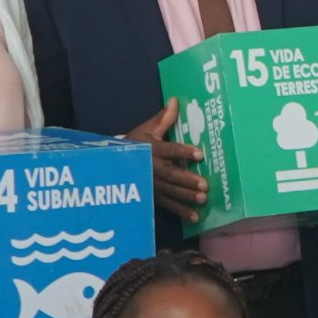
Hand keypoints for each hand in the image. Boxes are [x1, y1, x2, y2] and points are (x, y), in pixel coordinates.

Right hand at [126, 104, 209, 219]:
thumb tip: (176, 101)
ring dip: (187, 196)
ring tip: (202, 199)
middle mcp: (153, 168)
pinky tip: (195, 216)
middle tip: (204, 184)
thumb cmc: (135, 145)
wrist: (113, 164)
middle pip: (172, 174)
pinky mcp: (153, 196)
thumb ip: (163, 119)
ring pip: (171, 191)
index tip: (199, 154)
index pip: (170, 150)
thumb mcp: (147, 130)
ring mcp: (153, 184)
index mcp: (152, 149)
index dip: (183, 152)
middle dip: (187, 180)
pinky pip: (168, 205)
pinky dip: (181, 211)